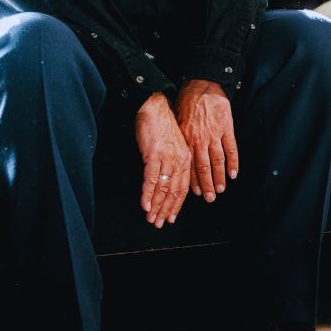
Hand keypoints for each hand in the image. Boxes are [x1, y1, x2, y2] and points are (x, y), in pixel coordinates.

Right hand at [136, 92, 192, 226]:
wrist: (154, 107)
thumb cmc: (161, 125)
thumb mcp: (173, 146)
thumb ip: (172, 163)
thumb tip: (165, 181)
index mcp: (185, 159)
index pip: (183, 187)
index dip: (176, 204)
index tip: (171, 217)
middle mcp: (179, 160)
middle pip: (174, 191)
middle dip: (166, 210)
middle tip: (159, 223)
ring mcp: (167, 158)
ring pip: (163, 188)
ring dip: (156, 206)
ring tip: (151, 218)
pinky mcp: (154, 154)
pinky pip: (151, 179)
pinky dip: (148, 194)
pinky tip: (145, 205)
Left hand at [175, 79, 238, 202]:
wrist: (201, 85)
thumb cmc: (188, 101)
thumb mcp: (178, 121)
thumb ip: (181, 138)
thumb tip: (179, 154)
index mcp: (186, 138)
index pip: (189, 165)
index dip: (193, 180)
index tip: (195, 194)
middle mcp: (200, 139)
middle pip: (203, 167)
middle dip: (206, 184)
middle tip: (209, 198)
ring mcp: (214, 134)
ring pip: (217, 160)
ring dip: (219, 177)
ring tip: (221, 190)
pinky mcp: (226, 127)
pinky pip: (231, 148)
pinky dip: (233, 162)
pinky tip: (234, 173)